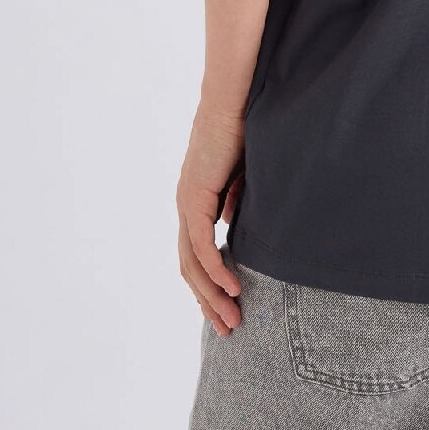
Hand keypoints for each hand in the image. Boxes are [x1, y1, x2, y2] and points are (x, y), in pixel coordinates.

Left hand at [176, 102, 244, 334]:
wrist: (234, 99)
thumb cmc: (242, 129)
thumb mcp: (242, 176)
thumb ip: (235, 200)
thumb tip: (232, 222)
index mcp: (196, 203)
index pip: (198, 256)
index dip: (211, 285)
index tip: (230, 309)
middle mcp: (186, 207)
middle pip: (191, 269)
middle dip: (209, 302)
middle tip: (230, 329)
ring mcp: (188, 204)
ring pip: (193, 264)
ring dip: (212, 295)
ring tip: (232, 319)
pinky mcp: (195, 198)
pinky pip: (203, 244)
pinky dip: (216, 270)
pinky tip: (232, 288)